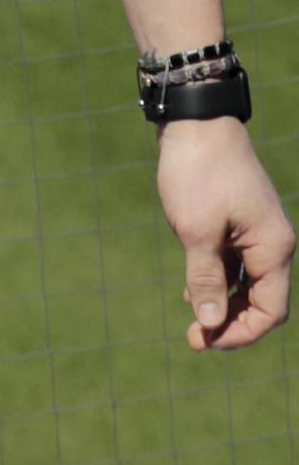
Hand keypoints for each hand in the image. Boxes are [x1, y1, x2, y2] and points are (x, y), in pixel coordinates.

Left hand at [159, 117, 294, 348]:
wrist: (196, 123)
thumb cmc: (198, 173)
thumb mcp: (196, 230)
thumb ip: (204, 277)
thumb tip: (210, 321)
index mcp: (273, 249)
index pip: (271, 310)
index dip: (241, 332)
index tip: (204, 340)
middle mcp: (272, 244)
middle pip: (262, 301)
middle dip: (231, 322)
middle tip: (194, 338)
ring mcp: (256, 233)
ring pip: (247, 284)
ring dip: (223, 303)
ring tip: (193, 319)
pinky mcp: (238, 223)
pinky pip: (235, 264)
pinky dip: (218, 280)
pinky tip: (192, 290)